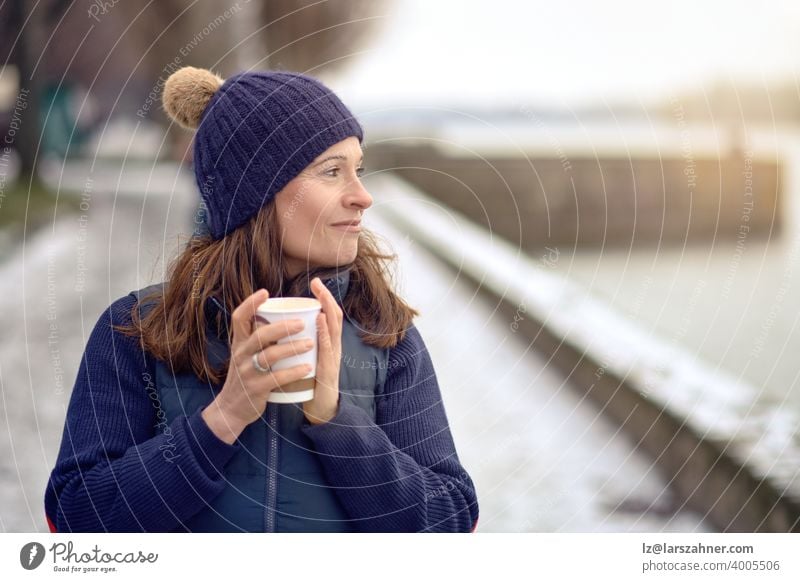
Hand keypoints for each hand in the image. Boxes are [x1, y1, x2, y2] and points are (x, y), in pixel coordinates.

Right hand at [202, 289, 314, 443]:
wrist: (231, 409)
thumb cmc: (245, 376)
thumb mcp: (245, 354)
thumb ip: (257, 338)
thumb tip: (279, 317)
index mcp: (239, 342)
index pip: (238, 318)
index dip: (249, 303)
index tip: (265, 292)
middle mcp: (241, 354)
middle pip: (259, 335)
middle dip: (282, 327)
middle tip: (302, 323)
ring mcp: (247, 372)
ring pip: (269, 355)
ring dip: (292, 348)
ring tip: (311, 343)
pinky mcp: (255, 388)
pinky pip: (276, 377)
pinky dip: (293, 371)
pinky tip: (308, 367)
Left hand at [303, 277, 342, 424]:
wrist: (320, 410)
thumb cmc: (311, 384)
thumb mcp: (309, 358)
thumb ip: (303, 342)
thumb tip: (286, 326)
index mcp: (328, 344)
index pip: (329, 315)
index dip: (325, 297)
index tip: (315, 282)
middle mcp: (334, 348)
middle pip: (335, 317)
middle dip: (327, 298)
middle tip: (317, 282)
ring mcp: (333, 359)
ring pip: (334, 331)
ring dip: (327, 311)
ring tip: (320, 295)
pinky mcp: (328, 372)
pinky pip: (327, 350)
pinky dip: (324, 333)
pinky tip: (318, 322)